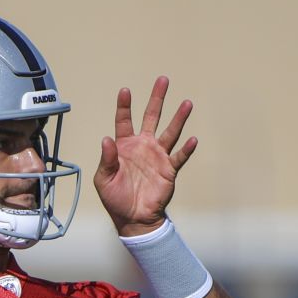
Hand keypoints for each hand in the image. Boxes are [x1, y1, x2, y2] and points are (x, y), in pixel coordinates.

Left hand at [93, 76, 197, 236]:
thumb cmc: (116, 198)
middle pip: (151, 117)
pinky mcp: (169, 169)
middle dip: (157, 99)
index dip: (124, 106)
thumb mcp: (104, 179)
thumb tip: (106, 139)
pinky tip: (193, 139)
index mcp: (124, 146)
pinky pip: (179, 156)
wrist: (133, 218)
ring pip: (170, 132)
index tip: (125, 90)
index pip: (124, 121)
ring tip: (187, 103)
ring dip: (178, 118)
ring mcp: (157, 156)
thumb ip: (106, 159)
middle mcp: (143, 146)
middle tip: (163, 80)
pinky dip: (186, 149)